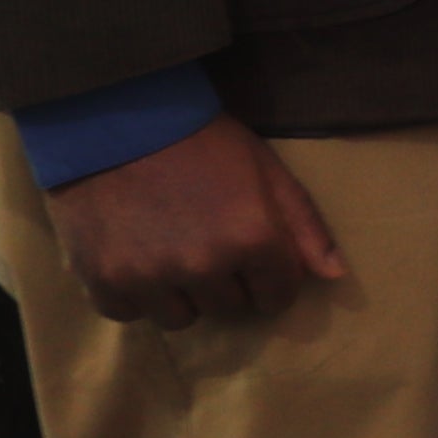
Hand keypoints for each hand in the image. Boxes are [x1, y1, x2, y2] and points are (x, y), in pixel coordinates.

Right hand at [48, 115, 348, 328]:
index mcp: (252, 238)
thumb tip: (334, 276)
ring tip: (170, 252)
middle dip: (227, 283)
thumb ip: (304, 225)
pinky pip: (129, 314)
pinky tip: (134, 257)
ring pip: (181, 318)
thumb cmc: (201, 140)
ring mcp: (150, 277)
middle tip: (207, 244)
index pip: (278, 296)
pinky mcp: (103, 281)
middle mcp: (203, 266)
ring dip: (181, 294)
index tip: (255, 258)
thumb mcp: (266, 170)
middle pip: (230, 309)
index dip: (271, 278)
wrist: (116, 119)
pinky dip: (134, 294)